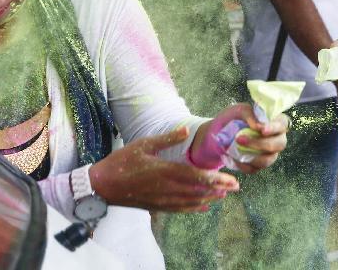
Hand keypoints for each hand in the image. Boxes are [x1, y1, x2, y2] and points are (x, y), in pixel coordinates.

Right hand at [89, 127, 238, 212]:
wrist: (101, 185)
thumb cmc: (121, 162)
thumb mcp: (143, 144)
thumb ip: (167, 138)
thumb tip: (186, 129)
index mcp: (164, 171)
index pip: (196, 177)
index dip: (215, 179)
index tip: (230, 179)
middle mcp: (166, 188)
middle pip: (198, 191)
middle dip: (218, 189)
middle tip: (235, 187)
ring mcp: (161, 200)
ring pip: (191, 202)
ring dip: (209, 199)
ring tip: (224, 195)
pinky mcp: (156, 206)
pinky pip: (179, 209)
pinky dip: (194, 208)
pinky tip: (203, 207)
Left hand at [189, 103, 288, 172]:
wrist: (219, 132)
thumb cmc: (234, 118)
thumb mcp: (239, 110)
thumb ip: (250, 115)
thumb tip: (257, 125)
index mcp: (275, 121)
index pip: (283, 124)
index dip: (275, 128)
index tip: (261, 130)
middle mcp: (276, 138)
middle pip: (280, 144)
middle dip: (261, 144)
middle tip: (240, 139)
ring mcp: (269, 153)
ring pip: (269, 160)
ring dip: (252, 156)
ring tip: (234, 149)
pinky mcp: (258, 165)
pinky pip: (255, 169)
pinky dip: (243, 165)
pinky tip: (233, 157)